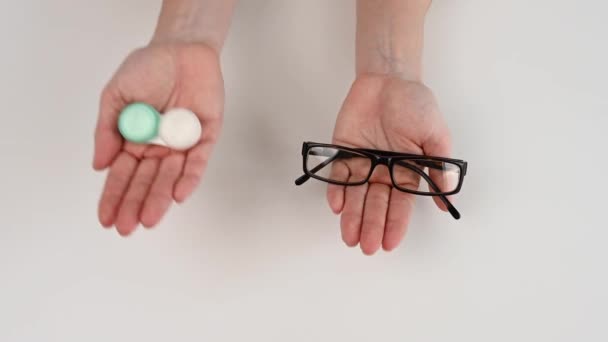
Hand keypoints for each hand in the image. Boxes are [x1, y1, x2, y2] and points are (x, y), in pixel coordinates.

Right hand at [93, 43, 223, 235]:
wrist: (181, 48)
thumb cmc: (147, 69)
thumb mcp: (116, 96)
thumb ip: (107, 129)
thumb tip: (99, 164)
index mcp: (134, 141)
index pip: (122, 176)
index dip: (113, 197)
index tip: (105, 219)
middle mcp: (158, 148)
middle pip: (146, 182)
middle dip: (135, 205)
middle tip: (126, 228)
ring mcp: (182, 144)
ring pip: (171, 177)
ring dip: (160, 199)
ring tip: (148, 220)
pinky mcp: (206, 137)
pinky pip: (198, 162)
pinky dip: (190, 178)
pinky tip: (179, 195)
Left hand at [329, 74, 451, 253]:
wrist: (389, 79)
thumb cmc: (416, 105)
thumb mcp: (436, 137)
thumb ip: (439, 168)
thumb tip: (448, 200)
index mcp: (406, 172)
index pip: (400, 205)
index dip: (395, 224)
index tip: (389, 243)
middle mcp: (383, 172)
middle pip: (376, 204)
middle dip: (372, 226)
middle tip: (367, 247)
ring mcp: (362, 163)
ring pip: (356, 195)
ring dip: (352, 217)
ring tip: (349, 237)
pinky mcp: (342, 152)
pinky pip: (338, 175)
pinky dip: (336, 190)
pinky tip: (336, 206)